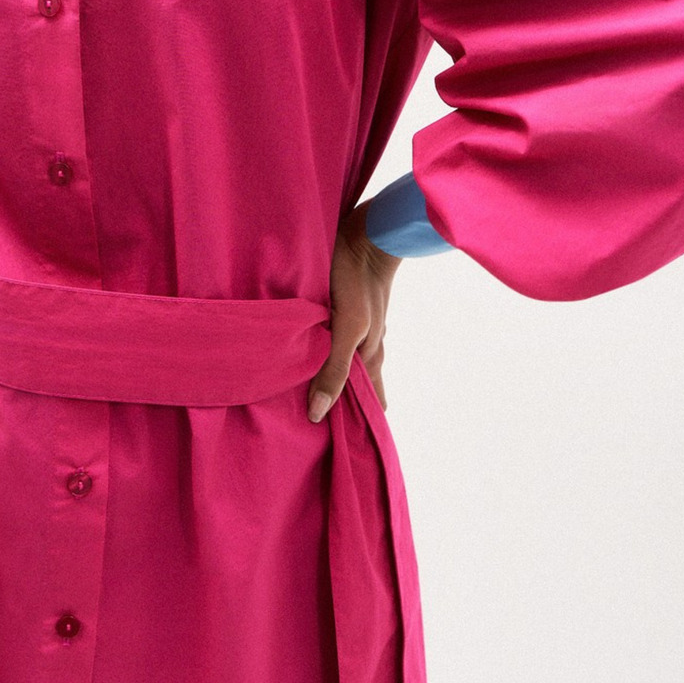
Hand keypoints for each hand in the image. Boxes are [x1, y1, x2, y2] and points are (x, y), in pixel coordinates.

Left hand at [308, 202, 401, 420]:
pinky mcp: (344, 305)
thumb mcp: (347, 328)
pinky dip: (325, 348)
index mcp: (370, 356)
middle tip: (327, 426)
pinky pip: (335, 335)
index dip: (361, 423)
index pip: (370, 402)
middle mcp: (367, 344)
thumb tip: (317, 414)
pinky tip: (313, 346)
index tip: (349, 449)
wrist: (369, 233)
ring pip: (346, 359)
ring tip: (314, 392)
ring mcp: (358, 324)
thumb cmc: (358, 282)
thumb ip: (333, 368)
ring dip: (332, 375)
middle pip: (359, 383)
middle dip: (345, 404)